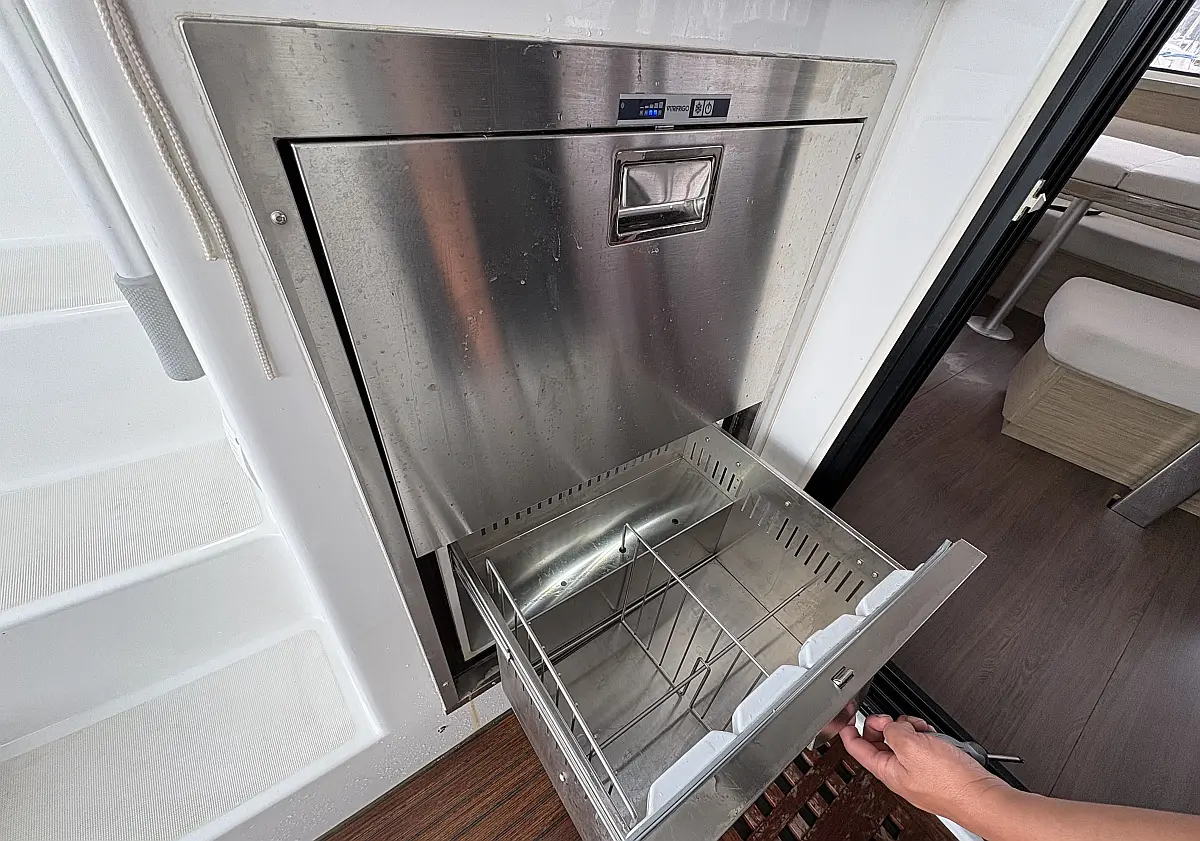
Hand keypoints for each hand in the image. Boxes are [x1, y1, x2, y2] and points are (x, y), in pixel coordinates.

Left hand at [839, 714, 1009, 822]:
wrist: (982, 796)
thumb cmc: (951, 782)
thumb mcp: (912, 746)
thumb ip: (893, 730)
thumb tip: (889, 724)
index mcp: (887, 771)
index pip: (856, 747)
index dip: (849, 728)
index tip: (847, 715)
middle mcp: (900, 774)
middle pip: (880, 741)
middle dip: (887, 724)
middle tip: (897, 720)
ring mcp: (918, 772)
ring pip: (903, 741)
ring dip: (910, 729)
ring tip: (922, 729)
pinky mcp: (935, 770)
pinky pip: (922, 747)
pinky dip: (926, 737)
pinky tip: (936, 738)